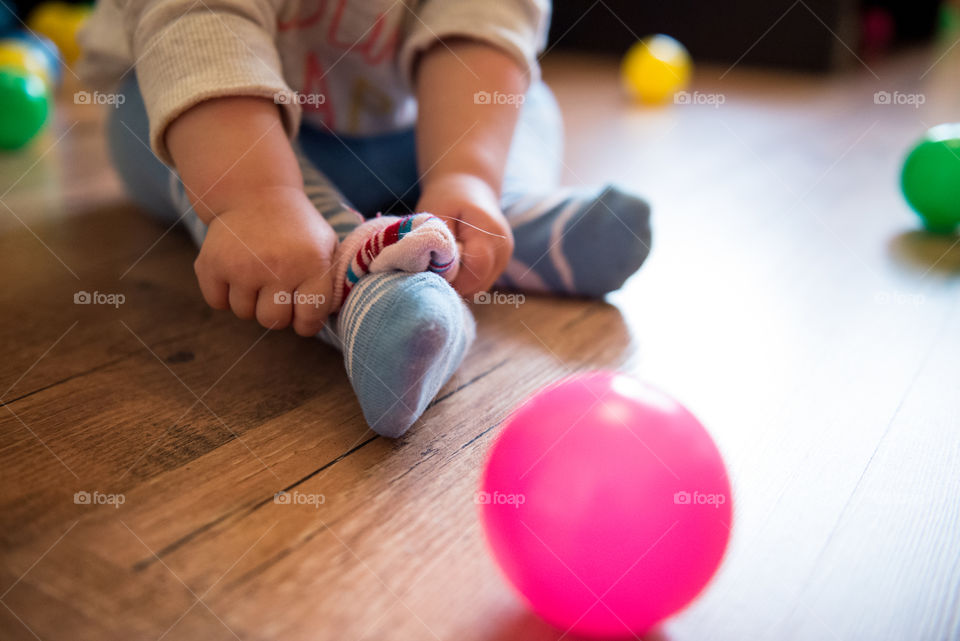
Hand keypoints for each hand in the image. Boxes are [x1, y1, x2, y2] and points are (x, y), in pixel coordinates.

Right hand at [193, 186, 337, 335]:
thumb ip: (331, 282)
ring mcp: (242, 267)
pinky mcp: (212, 264)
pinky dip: (225, 294)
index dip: (306, 321)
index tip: (301, 312)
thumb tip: (323, 319)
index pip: (310, 318)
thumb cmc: (296, 228)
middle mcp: (278, 267)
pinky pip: (218, 302)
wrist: (254, 192)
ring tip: (256, 275)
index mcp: (312, 264)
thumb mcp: (325, 245)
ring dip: (250, 300)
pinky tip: (236, 273)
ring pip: (244, 313)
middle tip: (276, 289)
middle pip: (273, 321)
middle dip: (276, 311)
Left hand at [416, 173, 513, 295]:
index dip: (454, 279)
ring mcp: (504, 257)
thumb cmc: (449, 198)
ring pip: (481, 287)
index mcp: (490, 232)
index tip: (432, 274)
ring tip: (444, 267)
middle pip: (480, 284)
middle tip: (433, 272)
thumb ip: (436, 242)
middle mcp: (503, 248)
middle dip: (455, 284)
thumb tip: (435, 272)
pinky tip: (455, 267)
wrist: (470, 186)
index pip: (477, 270)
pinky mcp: (501, 263)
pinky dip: (467, 280)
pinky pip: (482, 282)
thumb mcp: (436, 213)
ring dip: (461, 284)